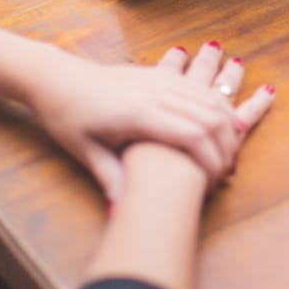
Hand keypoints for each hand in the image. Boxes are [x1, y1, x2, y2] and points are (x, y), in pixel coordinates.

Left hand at [22, 40, 274, 200]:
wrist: (55, 77)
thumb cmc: (66, 116)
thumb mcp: (84, 151)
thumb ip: (111, 178)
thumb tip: (122, 212)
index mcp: (137, 113)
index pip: (193, 134)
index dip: (211, 160)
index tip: (214, 182)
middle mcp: (153, 93)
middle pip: (209, 115)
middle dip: (227, 144)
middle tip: (227, 171)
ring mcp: (156, 80)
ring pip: (207, 96)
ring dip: (227, 119)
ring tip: (234, 146)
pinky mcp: (155, 75)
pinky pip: (196, 86)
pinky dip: (215, 101)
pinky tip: (222, 117)